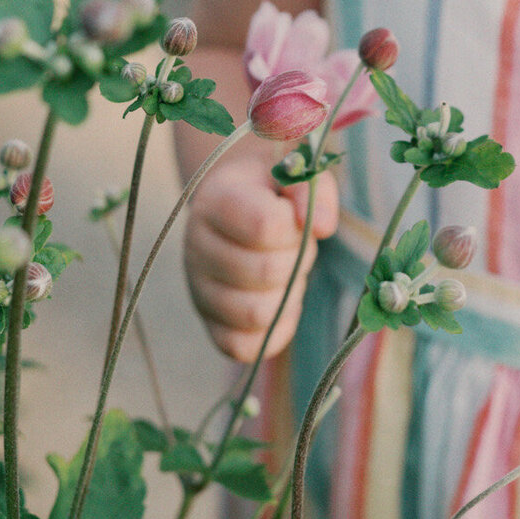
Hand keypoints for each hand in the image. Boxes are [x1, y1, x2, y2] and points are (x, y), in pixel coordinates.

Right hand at [183, 154, 338, 362]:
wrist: (238, 200)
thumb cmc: (272, 186)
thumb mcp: (293, 170)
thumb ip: (312, 190)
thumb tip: (322, 227)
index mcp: (215, 201)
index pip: (264, 227)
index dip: (295, 226)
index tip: (294, 216)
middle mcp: (196, 247)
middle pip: (266, 273)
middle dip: (297, 260)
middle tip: (295, 245)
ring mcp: (200, 289)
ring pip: (256, 315)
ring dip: (289, 294)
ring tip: (287, 271)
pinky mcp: (210, 323)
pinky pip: (244, 348)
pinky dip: (276, 330)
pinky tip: (284, 302)